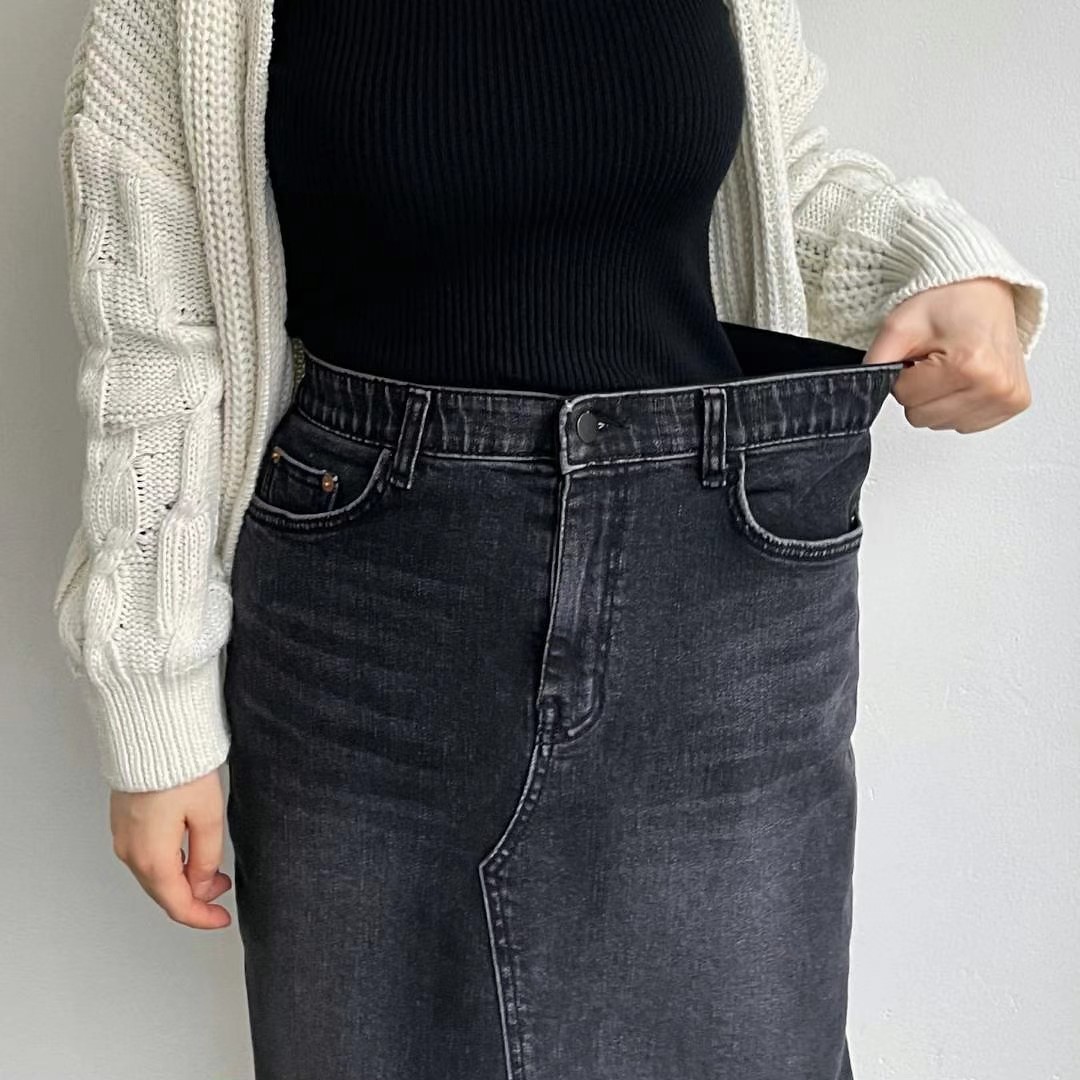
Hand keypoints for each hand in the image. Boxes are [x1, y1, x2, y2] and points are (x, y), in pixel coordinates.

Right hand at [109, 768, 231, 928]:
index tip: (222, 919)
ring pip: (154, 875)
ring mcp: (123, 837)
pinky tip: (188, 852)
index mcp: (152, 857)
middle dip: (195, 898)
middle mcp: (131, 852)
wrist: (149, 736)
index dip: (202, 918)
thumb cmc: (179, 768)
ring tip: (213, 870)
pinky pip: (145, 856)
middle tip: (224, 888)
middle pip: (163, 892)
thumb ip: (207, 856)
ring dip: (182, 879)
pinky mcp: (123, 822)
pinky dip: (168, 863)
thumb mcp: (207, 815)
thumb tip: (205, 883)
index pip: (177, 904)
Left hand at [862, 277, 1030, 432]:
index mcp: (970, 365)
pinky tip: (967, 375)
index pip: (905, 397)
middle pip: (921, 417)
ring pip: (940, 423)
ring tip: (952, 364)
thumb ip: (875, 363)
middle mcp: (996, 386)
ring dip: (938, 397)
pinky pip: (963, 423)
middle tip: (936, 358)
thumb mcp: (898, 326)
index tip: (920, 353)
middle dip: (919, 389)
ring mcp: (1008, 398)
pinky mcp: (1014, 404)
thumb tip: (859, 393)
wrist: (983, 289)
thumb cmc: (947, 302)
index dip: (903, 374)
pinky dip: (958, 402)